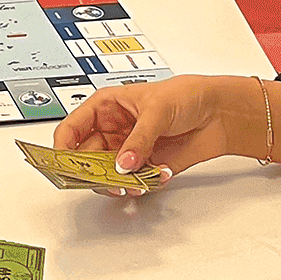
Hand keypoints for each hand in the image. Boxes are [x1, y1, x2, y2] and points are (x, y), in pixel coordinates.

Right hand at [53, 75, 239, 183]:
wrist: (218, 112)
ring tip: (136, 183)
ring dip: (119, 183)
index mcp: (105, 108)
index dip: (62, 148)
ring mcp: (127, 150)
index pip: (71, 130)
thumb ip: (138, 139)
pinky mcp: (145, 166)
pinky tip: (161, 173)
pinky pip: (134, 182)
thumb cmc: (185, 95)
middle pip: (86, 159)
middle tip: (106, 180)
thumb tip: (122, 163)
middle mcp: (112, 131)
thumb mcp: (157, 110)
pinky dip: (144, 184)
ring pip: (107, 175)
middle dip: (94, 172)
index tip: (64, 165)